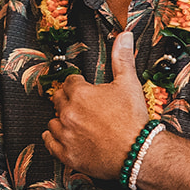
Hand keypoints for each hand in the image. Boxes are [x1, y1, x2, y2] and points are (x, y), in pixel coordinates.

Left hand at [43, 30, 150, 178]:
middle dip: (68, 100)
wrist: (139, 152)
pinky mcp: (66, 154)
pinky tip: (61, 136)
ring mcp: (65, 134)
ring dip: (61, 120)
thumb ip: (122, 59)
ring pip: (53, 121)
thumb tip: (123, 35)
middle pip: (58, 100)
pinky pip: (49, 142)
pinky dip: (53, 139)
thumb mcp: (129, 84)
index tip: (85, 88)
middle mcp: (68, 113)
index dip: (79, 84)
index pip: (70, 82)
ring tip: (76, 123)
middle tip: (81, 105)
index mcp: (80, 94)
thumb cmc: (134, 119)